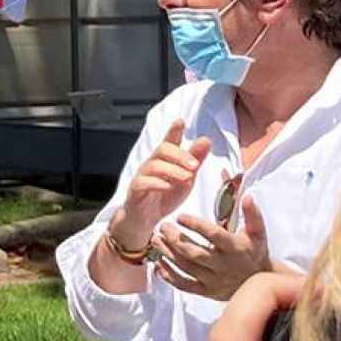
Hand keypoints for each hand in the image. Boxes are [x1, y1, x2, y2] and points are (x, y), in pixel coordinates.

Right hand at [112, 119, 207, 247]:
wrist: (144, 220)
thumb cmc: (164, 197)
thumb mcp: (185, 179)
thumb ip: (195, 161)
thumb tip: (206, 140)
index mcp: (165, 161)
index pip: (169, 141)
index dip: (174, 130)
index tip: (181, 121)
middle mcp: (151, 164)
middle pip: (162, 149)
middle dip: (179, 155)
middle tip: (195, 165)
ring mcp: (142, 176)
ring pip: (153, 165)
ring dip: (172, 170)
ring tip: (186, 178)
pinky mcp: (135, 190)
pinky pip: (142, 182)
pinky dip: (157, 183)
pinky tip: (167, 187)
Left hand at [153, 195, 271, 300]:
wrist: (260, 283)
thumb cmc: (255, 253)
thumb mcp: (257, 233)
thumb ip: (251, 214)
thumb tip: (247, 196)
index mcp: (234, 248)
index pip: (213, 235)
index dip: (196, 225)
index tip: (180, 216)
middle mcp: (223, 266)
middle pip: (194, 253)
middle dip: (175, 239)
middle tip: (162, 226)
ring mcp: (214, 280)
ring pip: (185, 267)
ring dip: (167, 253)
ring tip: (155, 239)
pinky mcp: (206, 291)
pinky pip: (184, 285)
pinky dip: (168, 275)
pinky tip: (158, 263)